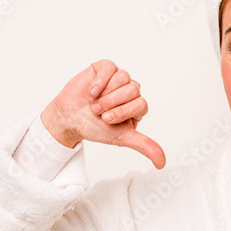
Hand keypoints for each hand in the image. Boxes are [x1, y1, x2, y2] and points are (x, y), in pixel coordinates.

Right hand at [40, 60, 165, 168]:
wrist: (68, 118)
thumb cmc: (94, 127)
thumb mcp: (122, 138)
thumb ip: (144, 146)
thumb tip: (162, 163)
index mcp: (137, 107)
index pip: (141, 103)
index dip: (123, 111)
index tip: (107, 119)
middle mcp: (130, 91)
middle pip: (133, 89)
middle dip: (112, 102)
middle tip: (98, 112)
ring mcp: (118, 78)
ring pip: (123, 77)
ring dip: (105, 93)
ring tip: (93, 102)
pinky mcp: (105, 68)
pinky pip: (110, 67)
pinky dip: (99, 81)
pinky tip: (91, 91)